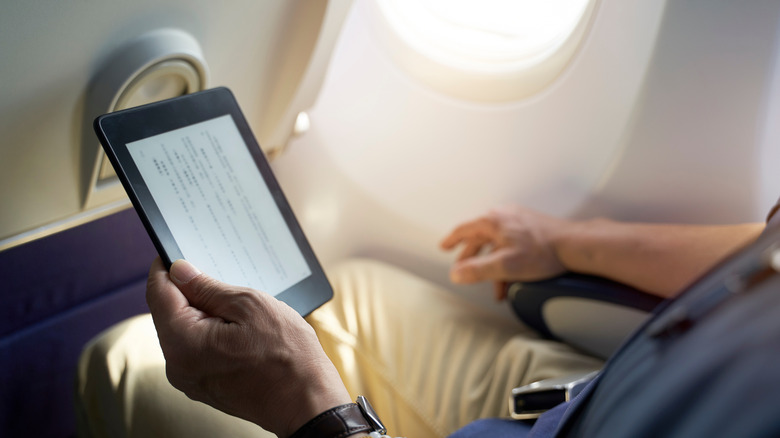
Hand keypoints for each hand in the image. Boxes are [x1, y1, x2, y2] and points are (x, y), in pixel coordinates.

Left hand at [145, 258, 351, 437]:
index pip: (159, 293)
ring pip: (184, 330)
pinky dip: (211, 331)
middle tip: (221, 274)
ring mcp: (190, 379)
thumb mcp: (250, 305)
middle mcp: (178, 366)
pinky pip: (197, 348)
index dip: (166, 267)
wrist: (307, 402)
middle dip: (190, 290)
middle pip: (169, 312)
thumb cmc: (287, 356)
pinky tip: (239, 326)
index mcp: (183, 343)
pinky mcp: (205, 386)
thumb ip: (208, 287)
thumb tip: (179, 270)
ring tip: (238, 304)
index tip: (178, 252)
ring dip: (204, 311)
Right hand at [440, 206, 569, 299]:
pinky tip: (513, 276)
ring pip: (497, 242)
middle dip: (472, 256)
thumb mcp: (505, 266)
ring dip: (492, 264)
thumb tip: (456, 274)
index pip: (464, 230)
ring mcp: (518, 220)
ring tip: (494, 284)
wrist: (573, 245)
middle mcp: (504, 216)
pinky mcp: (531, 227)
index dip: (452, 240)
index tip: (444, 247)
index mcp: (493, 221)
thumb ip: (477, 270)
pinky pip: (510, 243)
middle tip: (465, 267)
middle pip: (480, 237)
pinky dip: (506, 259)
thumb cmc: (543, 251)